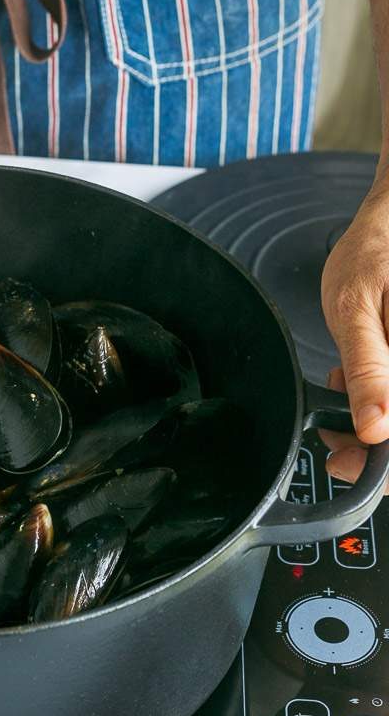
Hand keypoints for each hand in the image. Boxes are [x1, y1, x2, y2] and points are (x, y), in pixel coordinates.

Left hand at [321, 181, 388, 488]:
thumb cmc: (378, 252)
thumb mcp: (356, 309)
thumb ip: (368, 370)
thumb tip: (375, 429)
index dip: (380, 463)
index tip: (342, 462)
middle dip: (372, 436)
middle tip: (334, 423)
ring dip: (373, 415)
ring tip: (345, 384)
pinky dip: (378, 397)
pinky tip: (360, 378)